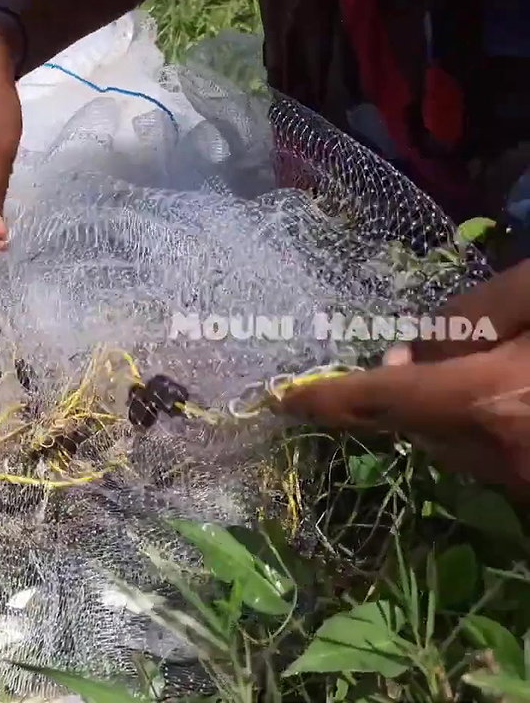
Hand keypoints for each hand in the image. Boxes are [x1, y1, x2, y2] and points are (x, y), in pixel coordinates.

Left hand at [278, 259, 529, 490]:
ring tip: (483, 369)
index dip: (330, 399)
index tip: (285, 400)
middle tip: (414, 355)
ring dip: (447, 412)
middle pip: (418, 426)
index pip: (384, 400)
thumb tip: (418, 347)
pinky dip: (486, 427)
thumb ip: (476, 310)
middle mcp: (501, 456)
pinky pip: (495, 458)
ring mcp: (525, 482)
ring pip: (455, 446)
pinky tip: (515, 397)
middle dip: (404, 392)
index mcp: (489, 402)